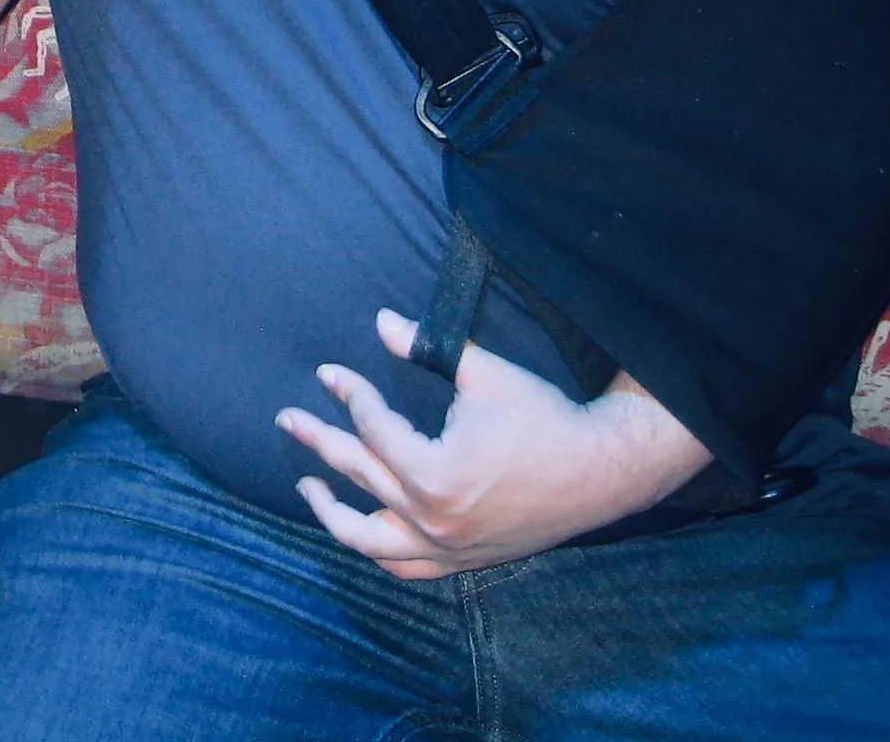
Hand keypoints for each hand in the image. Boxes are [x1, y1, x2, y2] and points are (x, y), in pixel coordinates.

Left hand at [277, 308, 710, 578]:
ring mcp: (446, 547)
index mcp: (435, 473)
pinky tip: (359, 529)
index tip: (329, 373)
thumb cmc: (544, 418)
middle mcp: (433, 519)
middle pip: (357, 475)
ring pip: (367, 539)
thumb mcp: (484, 374)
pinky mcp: (463, 561)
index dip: (349, 393)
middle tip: (288, 418)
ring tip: (307, 484)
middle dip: (318, 440)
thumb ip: (428, 347)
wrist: (600, 471)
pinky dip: (375, 552)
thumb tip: (381, 321)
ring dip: (330, 511)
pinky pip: (404, 568)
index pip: (373, 428)